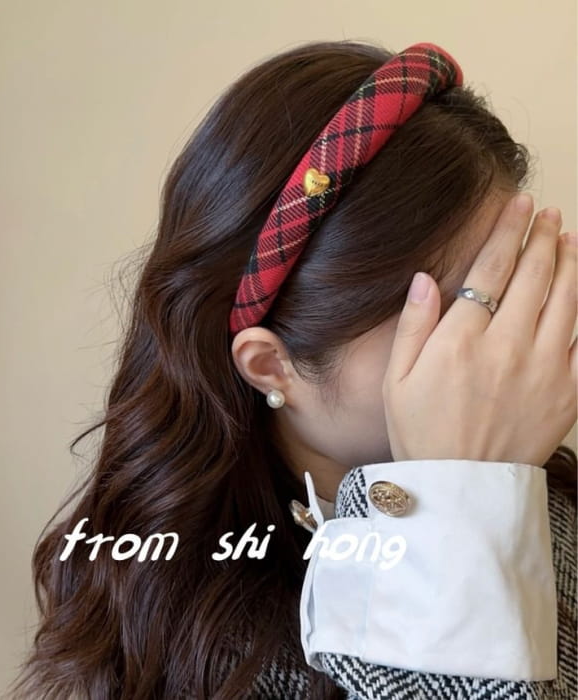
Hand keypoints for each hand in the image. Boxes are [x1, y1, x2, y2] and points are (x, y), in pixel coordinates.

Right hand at [383, 192, 576, 466]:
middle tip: (549, 214)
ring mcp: (544, 369)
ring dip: (572, 264)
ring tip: (571, 238)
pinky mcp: (568, 393)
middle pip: (536, 277)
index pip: (493, 269)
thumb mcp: (396, 379)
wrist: (460, 485)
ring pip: (568, 301)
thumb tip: (426, 277)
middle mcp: (507, 346)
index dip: (508, 231)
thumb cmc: (421, 430)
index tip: (519, 205)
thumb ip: (413, 325)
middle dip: (544, 238)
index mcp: (462, 340)